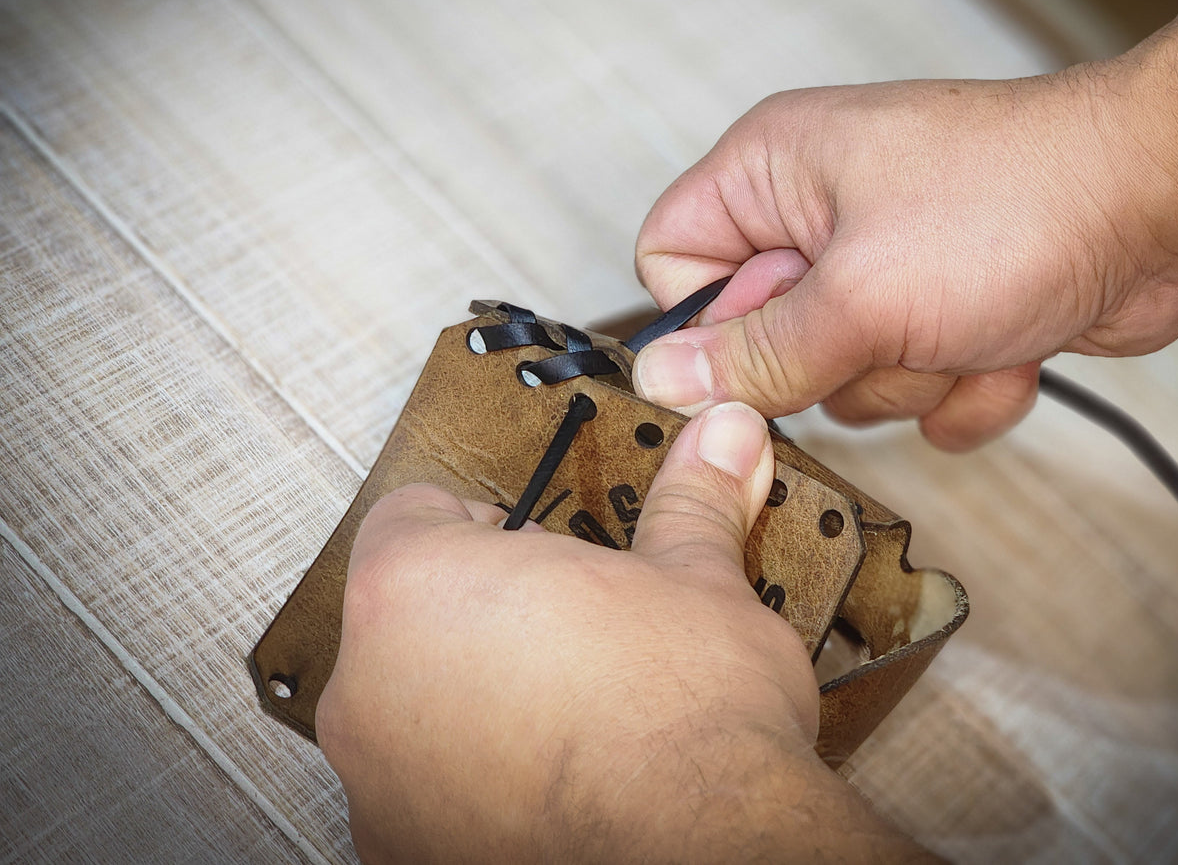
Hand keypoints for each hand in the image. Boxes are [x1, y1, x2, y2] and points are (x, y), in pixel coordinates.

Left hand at [316, 402, 933, 862]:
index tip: (542, 548)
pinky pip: (427, 793)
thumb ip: (690, 501)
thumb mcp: (697, 579)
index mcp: (415, 586)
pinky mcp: (404, 855)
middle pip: (409, 616)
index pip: (414, 515)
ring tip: (574, 709)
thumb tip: (724, 439)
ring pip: (415, 710)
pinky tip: (558, 781)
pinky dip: (478, 782)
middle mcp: (367, 685)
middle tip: (572, 627)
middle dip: (485, 616)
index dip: (490, 524)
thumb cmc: (682, 720)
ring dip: (477, 700)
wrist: (705, 852)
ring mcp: (377, 784)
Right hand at [633, 70, 1177, 448]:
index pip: (672, 260)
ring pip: (848, 383)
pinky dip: (968, 389)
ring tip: (969, 325)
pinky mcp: (947, 312)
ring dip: (916, 380)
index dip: (708, 325)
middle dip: (838, 365)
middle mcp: (822, 215)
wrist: (1164, 202)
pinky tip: (1013, 342)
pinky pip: (919, 396)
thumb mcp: (860, 296)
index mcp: (774, 172)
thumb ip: (755, 355)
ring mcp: (890, 266)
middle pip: (765, 344)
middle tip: (893, 326)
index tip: (769, 353)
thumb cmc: (1019, 202)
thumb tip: (660, 381)